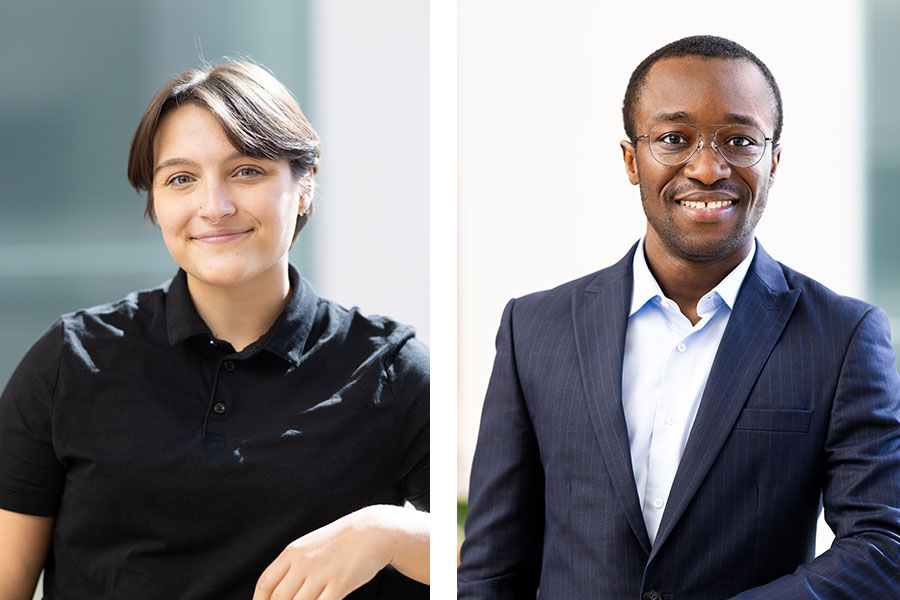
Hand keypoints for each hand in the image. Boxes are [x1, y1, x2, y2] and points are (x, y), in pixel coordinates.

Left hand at [252, 505, 428, 599]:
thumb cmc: (340, 540)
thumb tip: (278, 591)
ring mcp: (321, 574)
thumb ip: (293, 566)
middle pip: (279, 599)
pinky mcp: (339, 583)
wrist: (372, 531)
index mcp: (292, 552)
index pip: (265, 583)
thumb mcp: (310, 545)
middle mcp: (303, 563)